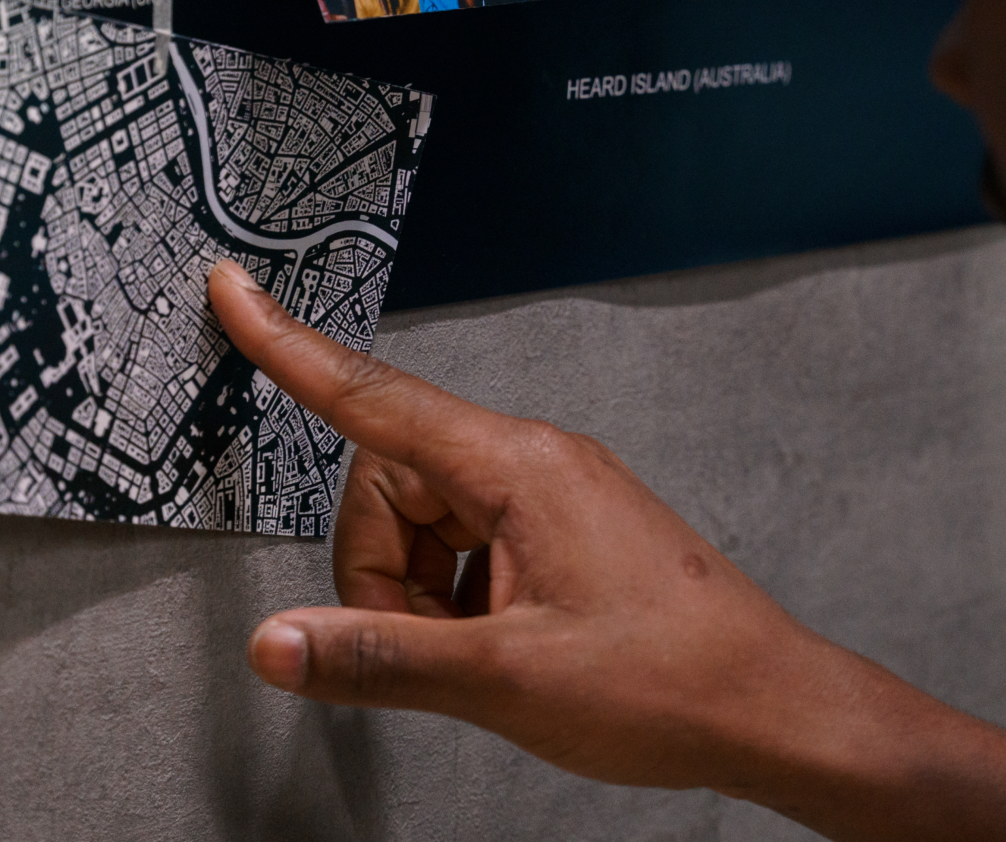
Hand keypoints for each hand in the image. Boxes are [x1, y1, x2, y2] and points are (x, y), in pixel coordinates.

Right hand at [205, 262, 1005, 839]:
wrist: (771, 709)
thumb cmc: (669, 684)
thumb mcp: (506, 681)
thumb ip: (380, 658)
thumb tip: (277, 644)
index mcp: (517, 467)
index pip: (372, 396)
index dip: (290, 349)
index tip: (234, 295)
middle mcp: (533, 461)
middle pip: (389, 482)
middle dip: (383, 574)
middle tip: (439, 648)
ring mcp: (552, 495)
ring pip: (425, 525)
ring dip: (424, 598)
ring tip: (488, 659)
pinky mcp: (564, 531)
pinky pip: (469, 548)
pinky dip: (459, 605)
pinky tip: (504, 653)